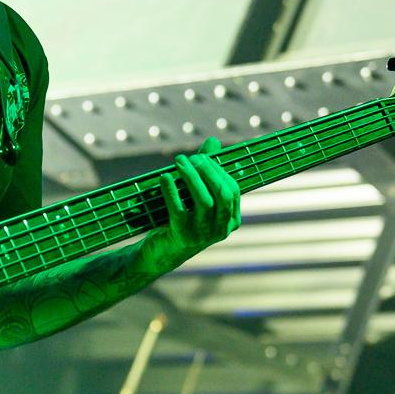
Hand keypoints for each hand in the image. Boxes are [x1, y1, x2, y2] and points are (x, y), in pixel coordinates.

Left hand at [138, 137, 241, 274]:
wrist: (162, 253)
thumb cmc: (183, 220)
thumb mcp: (196, 196)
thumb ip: (205, 169)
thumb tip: (212, 141)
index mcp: (230, 220)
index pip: (232, 190)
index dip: (217, 170)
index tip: (201, 157)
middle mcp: (220, 229)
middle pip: (222, 194)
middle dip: (207, 171)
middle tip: (189, 158)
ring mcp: (203, 235)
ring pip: (204, 200)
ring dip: (190, 176)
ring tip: (178, 162)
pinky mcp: (182, 236)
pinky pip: (179, 209)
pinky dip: (172, 191)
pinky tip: (164, 177)